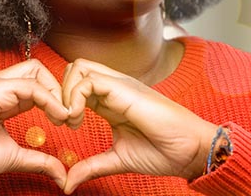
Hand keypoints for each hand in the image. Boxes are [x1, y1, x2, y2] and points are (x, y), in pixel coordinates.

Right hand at [0, 59, 69, 192]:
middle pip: (39, 70)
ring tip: (66, 117)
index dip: (56, 98)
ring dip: (57, 92)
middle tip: (70, 116)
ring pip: (36, 71)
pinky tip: (57, 117)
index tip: (68, 122)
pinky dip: (49, 98)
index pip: (37, 82)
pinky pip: (29, 85)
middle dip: (60, 89)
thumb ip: (38, 160)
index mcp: (2, 97)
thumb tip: (62, 174)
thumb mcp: (13, 156)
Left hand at [61, 59, 217, 193]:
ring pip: (78, 68)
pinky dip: (74, 97)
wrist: (192, 152)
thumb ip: (91, 167)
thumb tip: (67, 183)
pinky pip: (88, 80)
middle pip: (73, 70)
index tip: (64, 126)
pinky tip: (77, 119)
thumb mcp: (117, 160)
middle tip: (62, 120)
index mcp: (110, 100)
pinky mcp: (124, 89)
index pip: (76, 84)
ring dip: (64, 93)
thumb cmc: (163, 152)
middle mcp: (113, 88)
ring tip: (70, 120)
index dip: (62, 101)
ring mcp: (119, 85)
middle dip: (58, 91)